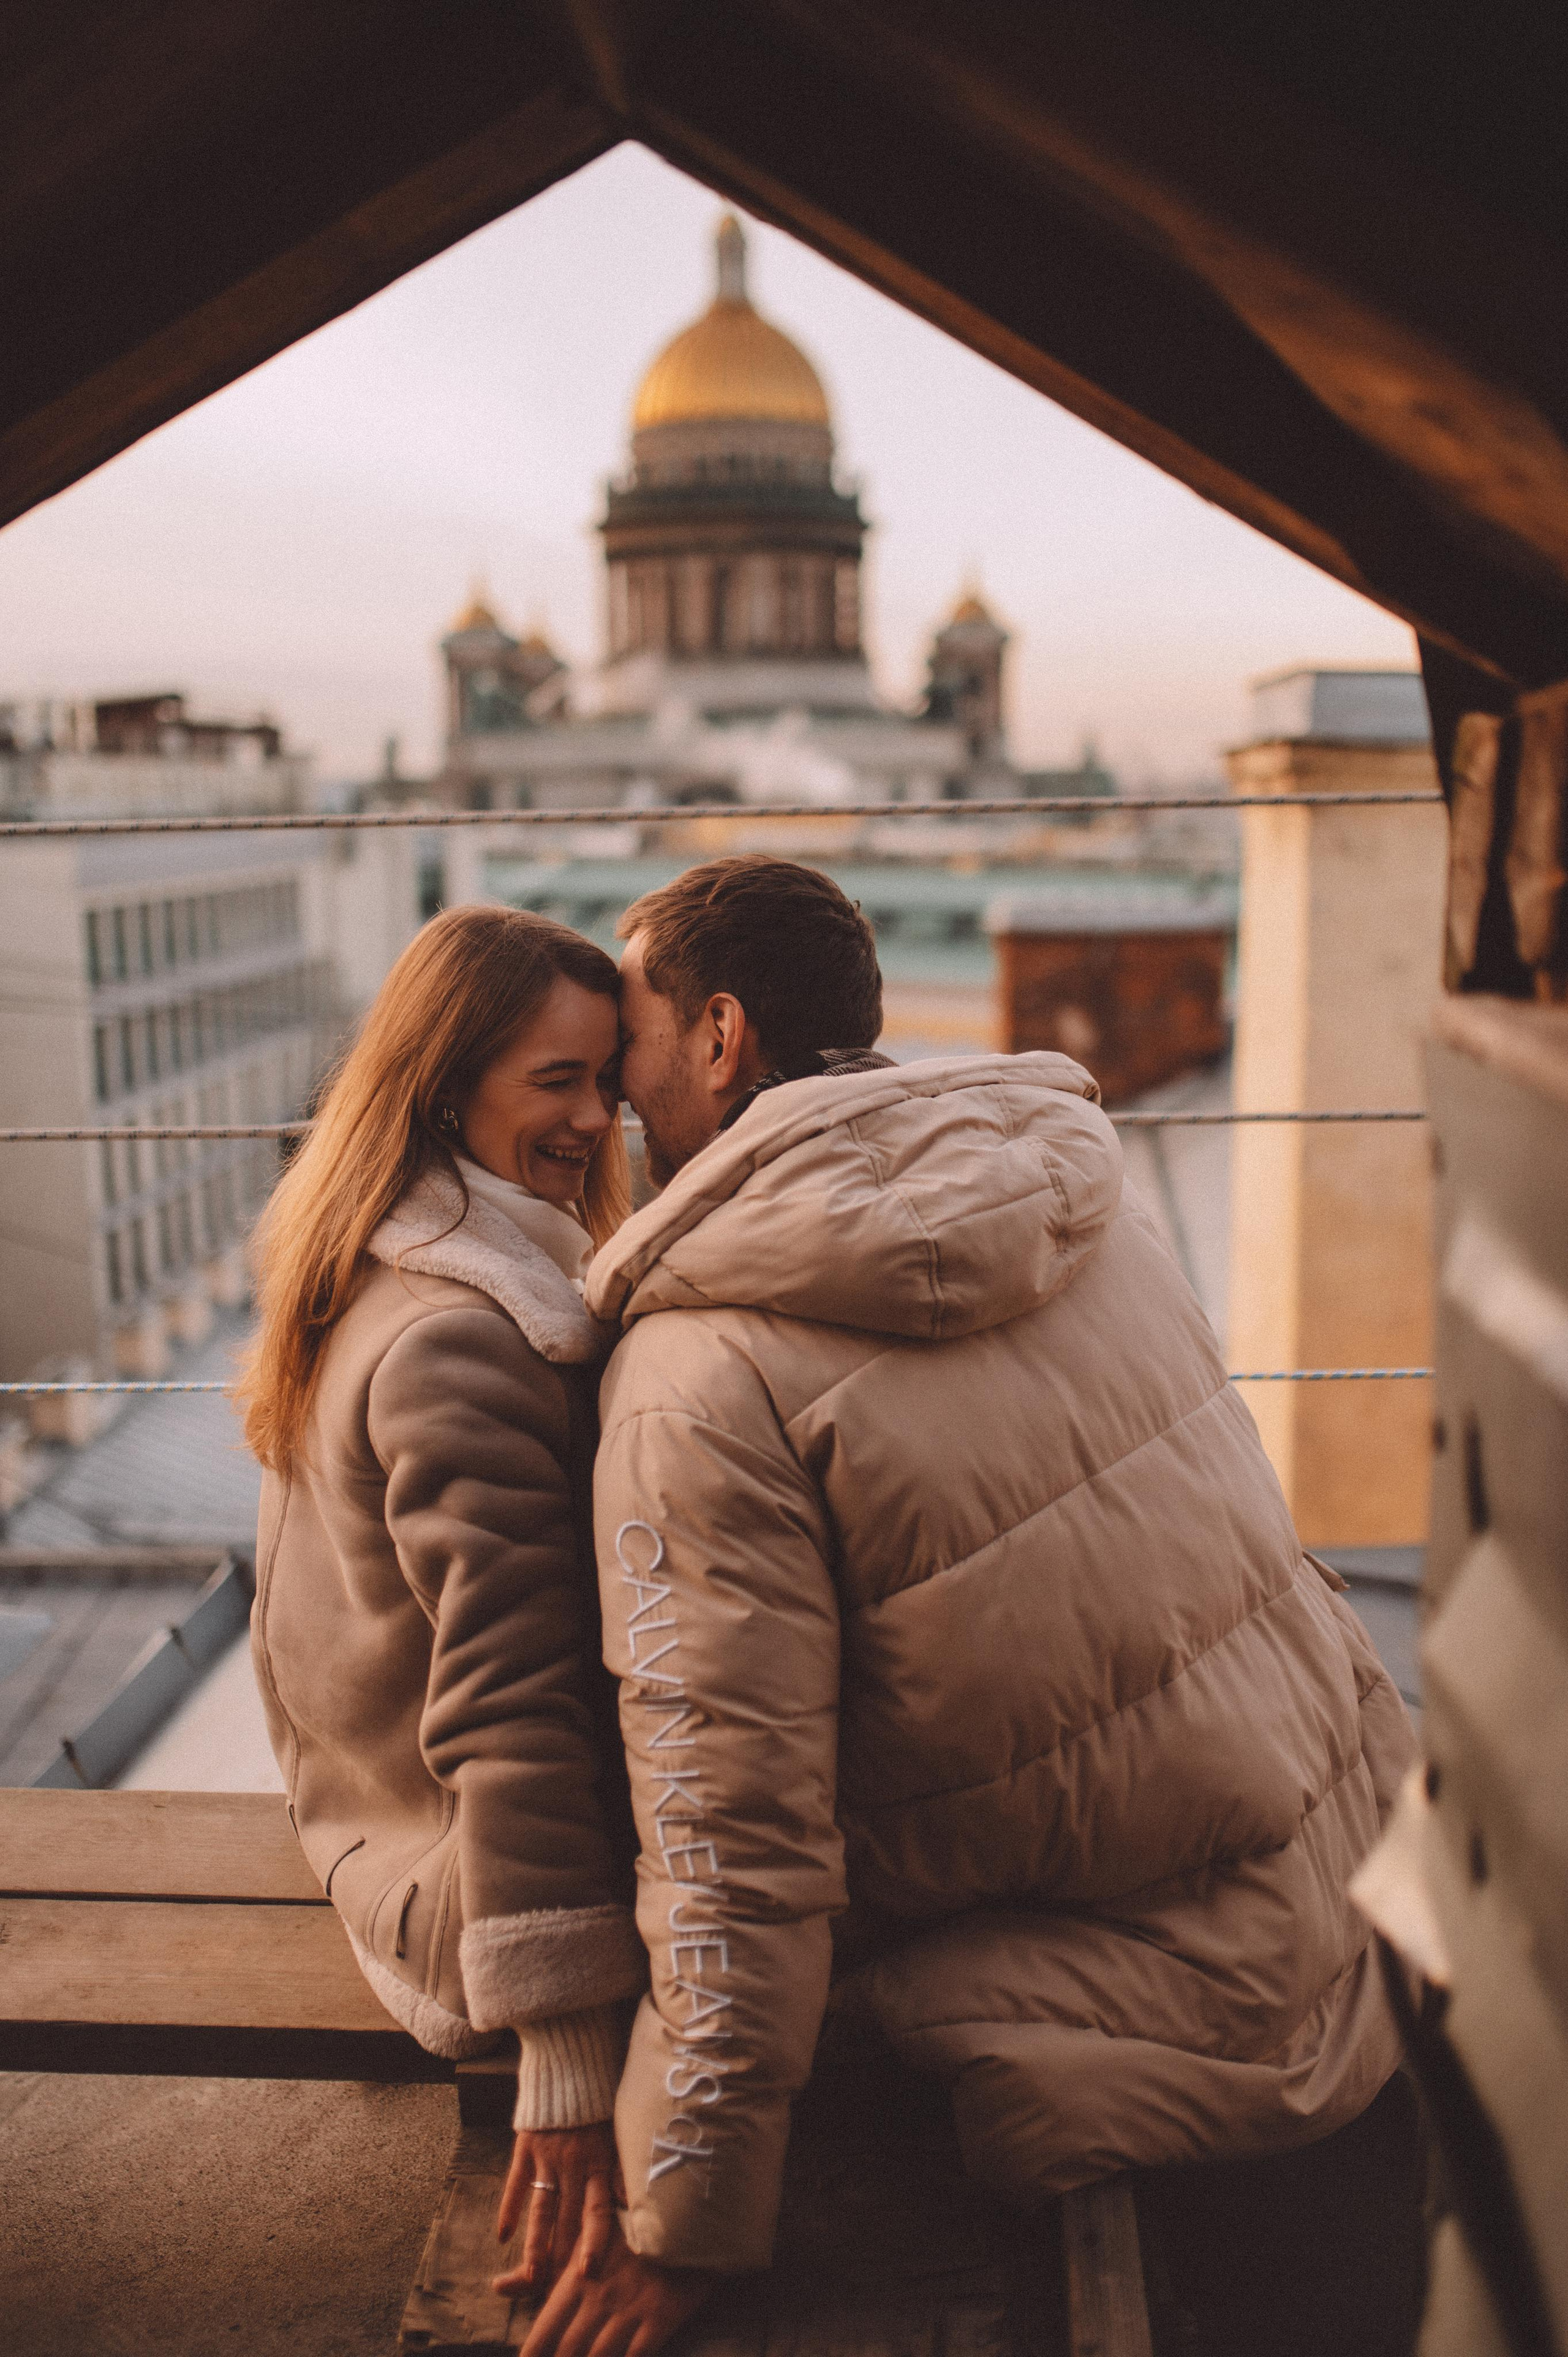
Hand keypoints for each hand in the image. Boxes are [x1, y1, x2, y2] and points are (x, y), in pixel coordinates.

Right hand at [497, 2122, 620, 2287]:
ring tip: (530, 2275)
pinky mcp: (526, 2146)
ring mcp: (547, 2156)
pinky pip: (515, 2182)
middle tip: (555, 2287)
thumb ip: (619, 2172)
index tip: (588, 2271)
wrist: (571, 2064)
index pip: (597, 2211)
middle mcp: (573, 2164)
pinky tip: (503, 2236)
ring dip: (535, 2243)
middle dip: (561, 2253)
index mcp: (598, 2163)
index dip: (593, 2242)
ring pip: (541, 2207)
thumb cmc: (599, 2107)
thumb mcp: (616, 2135)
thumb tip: (631, 2205)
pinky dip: (508, 2208)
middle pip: (566, 2217)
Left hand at [512, 2219, 714, 2356]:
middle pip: (567, 2351)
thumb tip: (497, 2286)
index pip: (545, 2330)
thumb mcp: (592, 2237)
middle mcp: (600, 2297)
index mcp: (579, 2275)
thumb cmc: (636, 2222)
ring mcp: (631, 2309)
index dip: (532, 2355)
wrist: (691, 2212)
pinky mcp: (661, 2317)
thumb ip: (551, 2263)